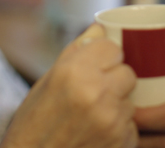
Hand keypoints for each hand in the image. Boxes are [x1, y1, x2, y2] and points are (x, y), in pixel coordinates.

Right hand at [3, 23, 137, 147]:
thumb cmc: (32, 125)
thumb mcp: (45, 82)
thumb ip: (76, 52)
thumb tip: (101, 28)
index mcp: (74, 72)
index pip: (111, 47)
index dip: (104, 57)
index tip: (95, 66)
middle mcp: (95, 94)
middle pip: (127, 72)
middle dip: (115, 80)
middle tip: (94, 93)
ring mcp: (111, 121)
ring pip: (131, 100)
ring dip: (118, 106)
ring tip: (92, 117)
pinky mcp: (122, 144)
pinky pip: (132, 126)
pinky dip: (119, 130)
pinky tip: (97, 135)